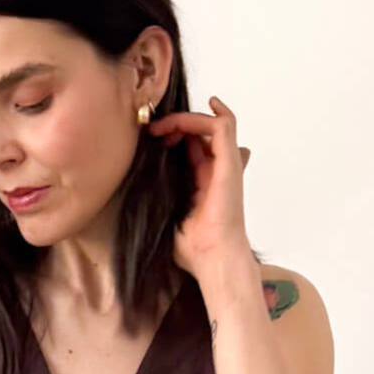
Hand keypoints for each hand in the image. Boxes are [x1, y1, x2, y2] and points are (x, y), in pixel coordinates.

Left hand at [146, 94, 252, 281]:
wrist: (213, 259)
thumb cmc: (193, 248)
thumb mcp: (168, 215)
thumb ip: (162, 196)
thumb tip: (143, 183)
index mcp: (204, 183)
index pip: (192, 147)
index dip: (172, 136)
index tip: (151, 139)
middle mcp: (217, 172)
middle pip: (201, 133)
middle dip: (176, 124)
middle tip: (153, 131)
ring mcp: (226, 166)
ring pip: (213, 124)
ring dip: (186, 119)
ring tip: (164, 126)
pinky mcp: (230, 164)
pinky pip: (223, 126)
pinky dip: (208, 114)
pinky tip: (189, 114)